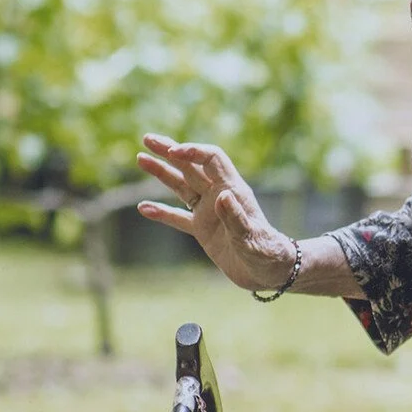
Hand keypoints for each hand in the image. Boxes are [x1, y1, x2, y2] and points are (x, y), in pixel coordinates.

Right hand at [136, 133, 294, 291]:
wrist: (270, 272)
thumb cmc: (267, 252)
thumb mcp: (251, 236)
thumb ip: (235, 217)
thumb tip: (222, 196)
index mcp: (233, 190)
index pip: (211, 160)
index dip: (192, 152)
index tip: (172, 152)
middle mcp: (218, 195)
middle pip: (192, 166)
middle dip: (170, 151)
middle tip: (147, 139)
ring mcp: (209, 212)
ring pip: (181, 186)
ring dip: (162, 173)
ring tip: (141, 158)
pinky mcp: (203, 230)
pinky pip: (178, 217)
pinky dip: (161, 212)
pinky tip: (143, 208)